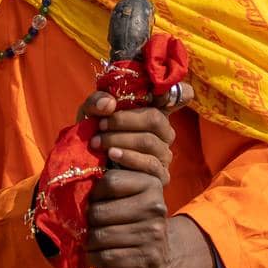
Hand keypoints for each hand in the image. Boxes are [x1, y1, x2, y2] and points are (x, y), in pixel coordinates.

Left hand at [75, 84, 191, 184]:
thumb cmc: (95, 134)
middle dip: (124, 120)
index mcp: (154, 111)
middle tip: (101, 125)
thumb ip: (97, 102)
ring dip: (120, 140)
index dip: (173, 91)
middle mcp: (164, 132)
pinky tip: (112, 155)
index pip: (178, 96)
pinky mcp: (160, 175)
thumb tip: (109, 103)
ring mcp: (164, 154)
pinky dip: (129, 157)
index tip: (155, 93)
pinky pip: (150, 164)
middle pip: (155, 118)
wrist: (89, 168)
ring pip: (149, 142)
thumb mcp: (91, 114)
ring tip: (98, 142)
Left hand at [84, 167, 173, 267]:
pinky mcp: (148, 259)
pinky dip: (93, 258)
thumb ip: (111, 183)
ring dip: (89, 242)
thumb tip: (79, 182)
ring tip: (93, 241)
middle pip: (99, 211)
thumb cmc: (137, 221)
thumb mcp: (133, 195)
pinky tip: (96, 256)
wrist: (164, 257)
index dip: (95, 193)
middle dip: (88, 221)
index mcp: (151, 185)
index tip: (95, 201)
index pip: (110, 181)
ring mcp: (153, 235)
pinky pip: (105, 257)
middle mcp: (155, 208)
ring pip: (99, 236)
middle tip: (90, 226)